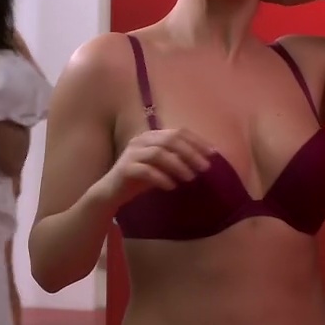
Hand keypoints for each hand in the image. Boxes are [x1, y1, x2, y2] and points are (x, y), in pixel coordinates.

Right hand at [96, 128, 215, 208]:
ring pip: (158, 153)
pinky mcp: (125, 169)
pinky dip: (161, 178)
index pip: (177, 132)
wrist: (111, 192)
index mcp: (150, 136)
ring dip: (178, 165)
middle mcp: (140, 141)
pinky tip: (171, 187)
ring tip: (190, 178)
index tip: (213, 154)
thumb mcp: (161, 166)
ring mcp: (131, 154)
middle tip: (205, 168)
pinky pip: (146, 170)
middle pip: (170, 140)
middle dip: (190, 153)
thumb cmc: (139, 179)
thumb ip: (177, 159)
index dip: (197, 141)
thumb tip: (205, 160)